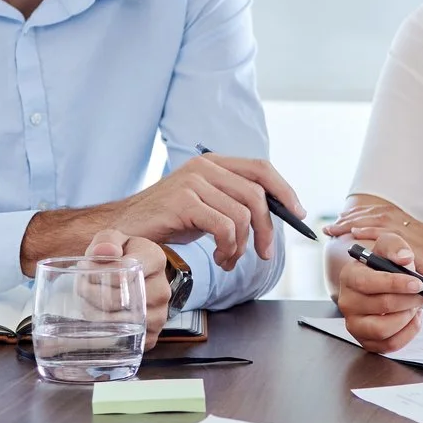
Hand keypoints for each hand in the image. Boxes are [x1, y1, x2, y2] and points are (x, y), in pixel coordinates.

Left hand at [84, 229, 171, 345]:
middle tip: (80, 287)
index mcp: (155, 259)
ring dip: (95, 315)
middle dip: (90, 295)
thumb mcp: (114, 238)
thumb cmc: (122, 256)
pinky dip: (108, 334)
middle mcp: (162, 289)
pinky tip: (100, 321)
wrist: (138, 274)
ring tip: (87, 303)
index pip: (122, 272)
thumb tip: (105, 252)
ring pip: (120, 322)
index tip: (84, 270)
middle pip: (116, 300)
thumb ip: (107, 240)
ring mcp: (159, 314)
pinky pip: (127, 340)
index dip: (97, 274)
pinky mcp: (153, 334)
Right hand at [116, 154, 305, 271]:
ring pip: (242, 215)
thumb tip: (275, 214)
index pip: (261, 168)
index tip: (298, 213)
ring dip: (241, 246)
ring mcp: (193, 182)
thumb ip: (234, 202)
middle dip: (267, 229)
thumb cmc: (168, 221)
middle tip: (263, 254)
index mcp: (213, 163)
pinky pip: (225, 227)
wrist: (125, 231)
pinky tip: (219, 259)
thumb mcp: (207, 206)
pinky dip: (228, 248)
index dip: (284, 190)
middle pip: (256, 195)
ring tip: (229, 259)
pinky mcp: (183, 201)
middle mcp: (204, 167)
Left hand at [323, 203, 422, 300]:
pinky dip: (372, 235)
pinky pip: (393, 240)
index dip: (370, 218)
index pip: (393, 219)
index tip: (350, 222)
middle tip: (334, 224)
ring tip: (337, 228)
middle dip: (356, 218)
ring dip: (357, 223)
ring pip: (383, 223)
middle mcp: (422, 233)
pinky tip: (358, 238)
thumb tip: (412, 274)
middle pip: (382, 216)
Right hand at [327, 223, 422, 354]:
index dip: (395, 284)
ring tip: (415, 306)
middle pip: (381, 306)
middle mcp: (347, 302)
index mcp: (349, 276)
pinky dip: (407, 333)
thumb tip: (405, 258)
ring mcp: (354, 324)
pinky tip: (412, 318)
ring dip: (407, 318)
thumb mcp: (389, 246)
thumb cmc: (385, 266)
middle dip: (409, 300)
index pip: (367, 282)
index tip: (418, 283)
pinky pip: (389, 345)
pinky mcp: (366, 341)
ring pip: (383, 329)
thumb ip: (395, 246)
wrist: (383, 284)